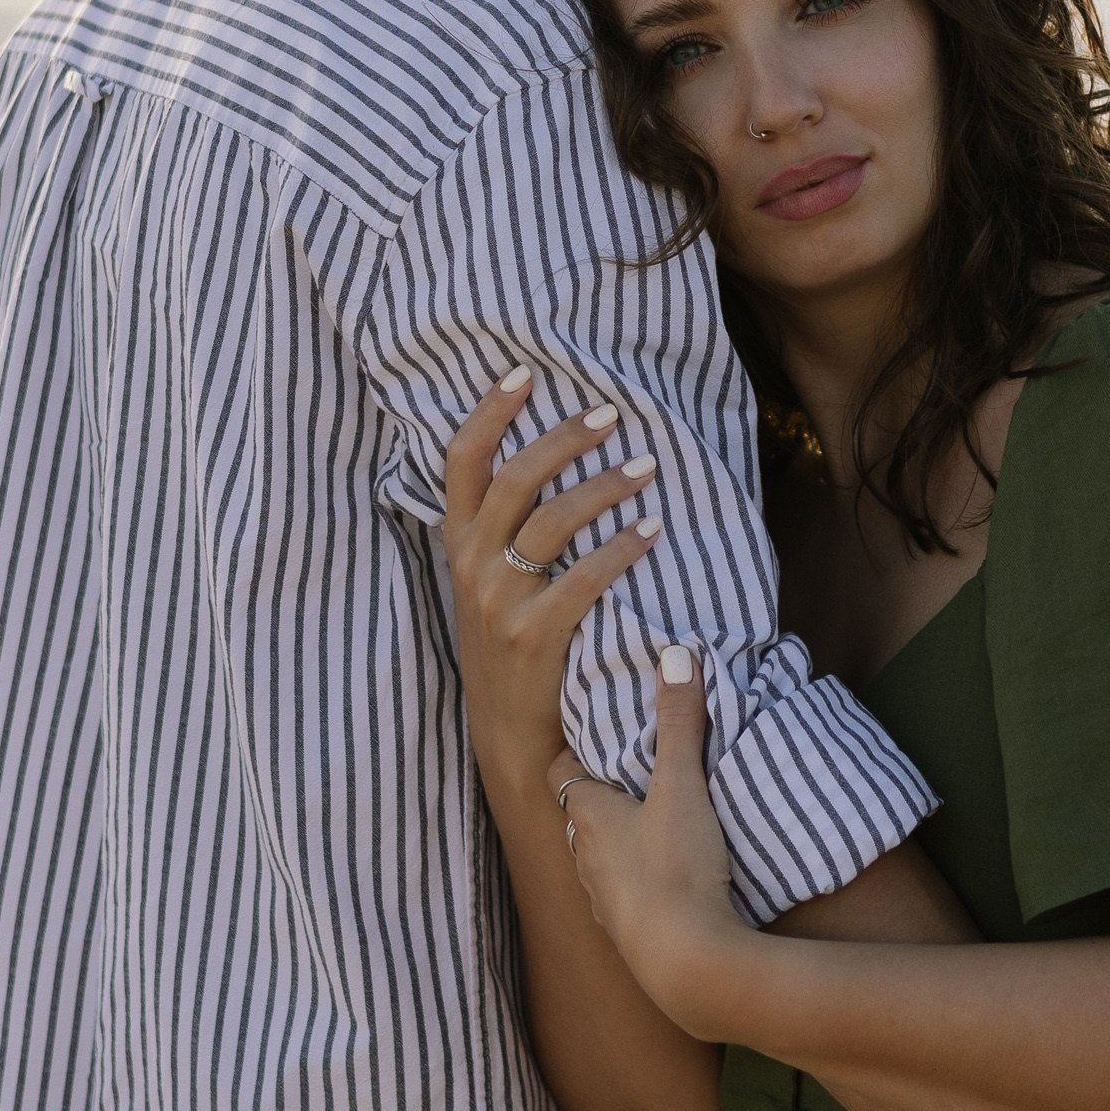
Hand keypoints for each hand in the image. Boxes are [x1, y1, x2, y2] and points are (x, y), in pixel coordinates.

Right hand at [442, 368, 661, 789]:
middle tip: (611, 415)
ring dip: (604, 486)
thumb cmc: (511, 647)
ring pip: (551, 521)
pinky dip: (620, 549)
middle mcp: (472, 567)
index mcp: (459, 546)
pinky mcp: (533, 637)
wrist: (511, 736)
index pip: (460, 462)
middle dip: (563, 438)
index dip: (488, 412)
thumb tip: (550, 463)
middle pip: (513, 480)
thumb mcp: (488, 584)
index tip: (524, 374)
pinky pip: (582, 578)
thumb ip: (503, 531)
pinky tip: (650, 532)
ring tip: (647, 468)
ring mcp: (499, 603)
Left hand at [550, 647, 751, 1029]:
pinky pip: (624, 894)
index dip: (575, 748)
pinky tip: (666, 876)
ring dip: (619, 838)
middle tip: (632, 768)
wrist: (686, 965)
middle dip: (600, 791)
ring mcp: (603, 900)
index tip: (598, 730)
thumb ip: (680, 721)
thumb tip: (675, 653)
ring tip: (652, 818)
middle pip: (579, 813)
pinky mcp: (628, 934)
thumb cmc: (675, 869)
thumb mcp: (683, 786)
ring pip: (600, 857)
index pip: (560, 770)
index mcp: (587, 816)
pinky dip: (638, 878)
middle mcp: (583, 857)